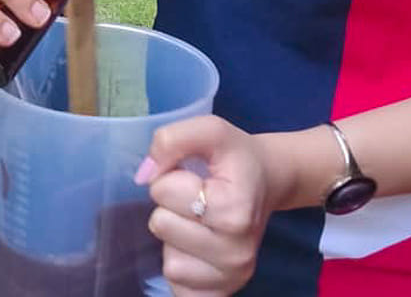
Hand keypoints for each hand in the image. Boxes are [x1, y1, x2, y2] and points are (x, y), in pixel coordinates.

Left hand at [135, 117, 288, 296]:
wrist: (266, 182)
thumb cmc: (235, 156)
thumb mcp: (209, 129)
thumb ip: (172, 139)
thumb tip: (145, 174)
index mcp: (235, 210)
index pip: (164, 192)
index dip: (171, 176)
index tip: (195, 175)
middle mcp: (238, 252)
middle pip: (161, 226)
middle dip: (169, 207)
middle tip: (195, 197)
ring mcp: (231, 278)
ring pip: (169, 262)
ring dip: (174, 238)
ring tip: (198, 222)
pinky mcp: (220, 295)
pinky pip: (177, 287)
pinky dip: (181, 265)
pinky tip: (197, 248)